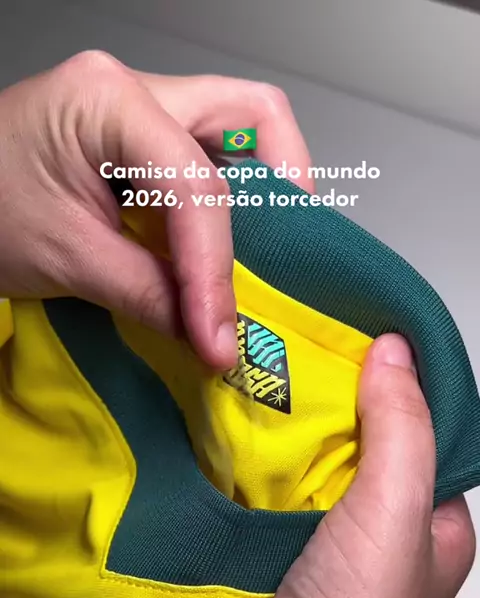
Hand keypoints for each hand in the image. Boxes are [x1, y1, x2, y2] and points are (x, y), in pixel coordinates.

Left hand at [0, 51, 313, 368]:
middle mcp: (135, 90)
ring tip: (261, 261)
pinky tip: (224, 251)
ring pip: (240, 130)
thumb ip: (148, 293)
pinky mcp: (140, 140)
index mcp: (107, 102)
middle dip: (283, 192)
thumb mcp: (65, 260)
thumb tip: (210, 331)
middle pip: (251, 116)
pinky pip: (210, 160)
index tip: (220, 335)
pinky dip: (231, 207)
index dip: (216, 269)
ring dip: (263, 196)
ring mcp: (141, 110)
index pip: (194, 187)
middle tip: (285, 263)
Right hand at [195, 333, 474, 597]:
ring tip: (264, 377)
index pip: (428, 443)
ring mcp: (326, 551)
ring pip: (311, 471)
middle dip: (339, 410)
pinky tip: (235, 429)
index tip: (366, 345)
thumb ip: (402, 425)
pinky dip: (255, 466)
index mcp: (435, 530)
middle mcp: (386, 541)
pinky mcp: (273, 556)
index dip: (403, 395)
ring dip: (291, 438)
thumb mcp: (400, 506)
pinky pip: (268, 495)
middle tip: (303, 355)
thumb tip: (397, 347)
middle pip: (365, 453)